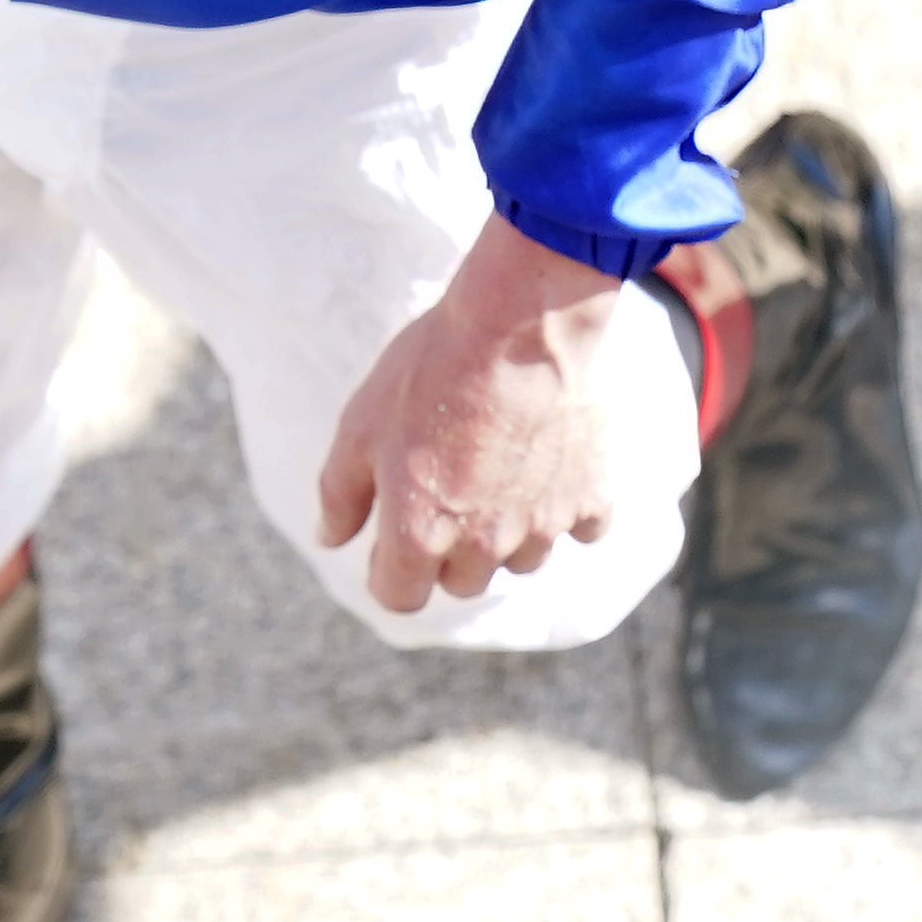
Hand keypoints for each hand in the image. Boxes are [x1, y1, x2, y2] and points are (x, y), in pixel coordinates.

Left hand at [314, 217, 632, 611]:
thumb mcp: (360, 426)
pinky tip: (550, 462)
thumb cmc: (429, 370)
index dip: (389, 572)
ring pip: (522, 561)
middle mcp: (483, 545)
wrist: (518, 323)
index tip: (392, 540)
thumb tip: (329, 540)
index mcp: (420, 534)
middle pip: (463, 584)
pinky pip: (580, 528)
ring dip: (508, 533)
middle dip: (449, 553)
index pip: (400, 597)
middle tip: (449, 489)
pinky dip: (565, 507)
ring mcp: (542, 525)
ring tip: (499, 469)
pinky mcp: (591, 499)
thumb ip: (340, 495)